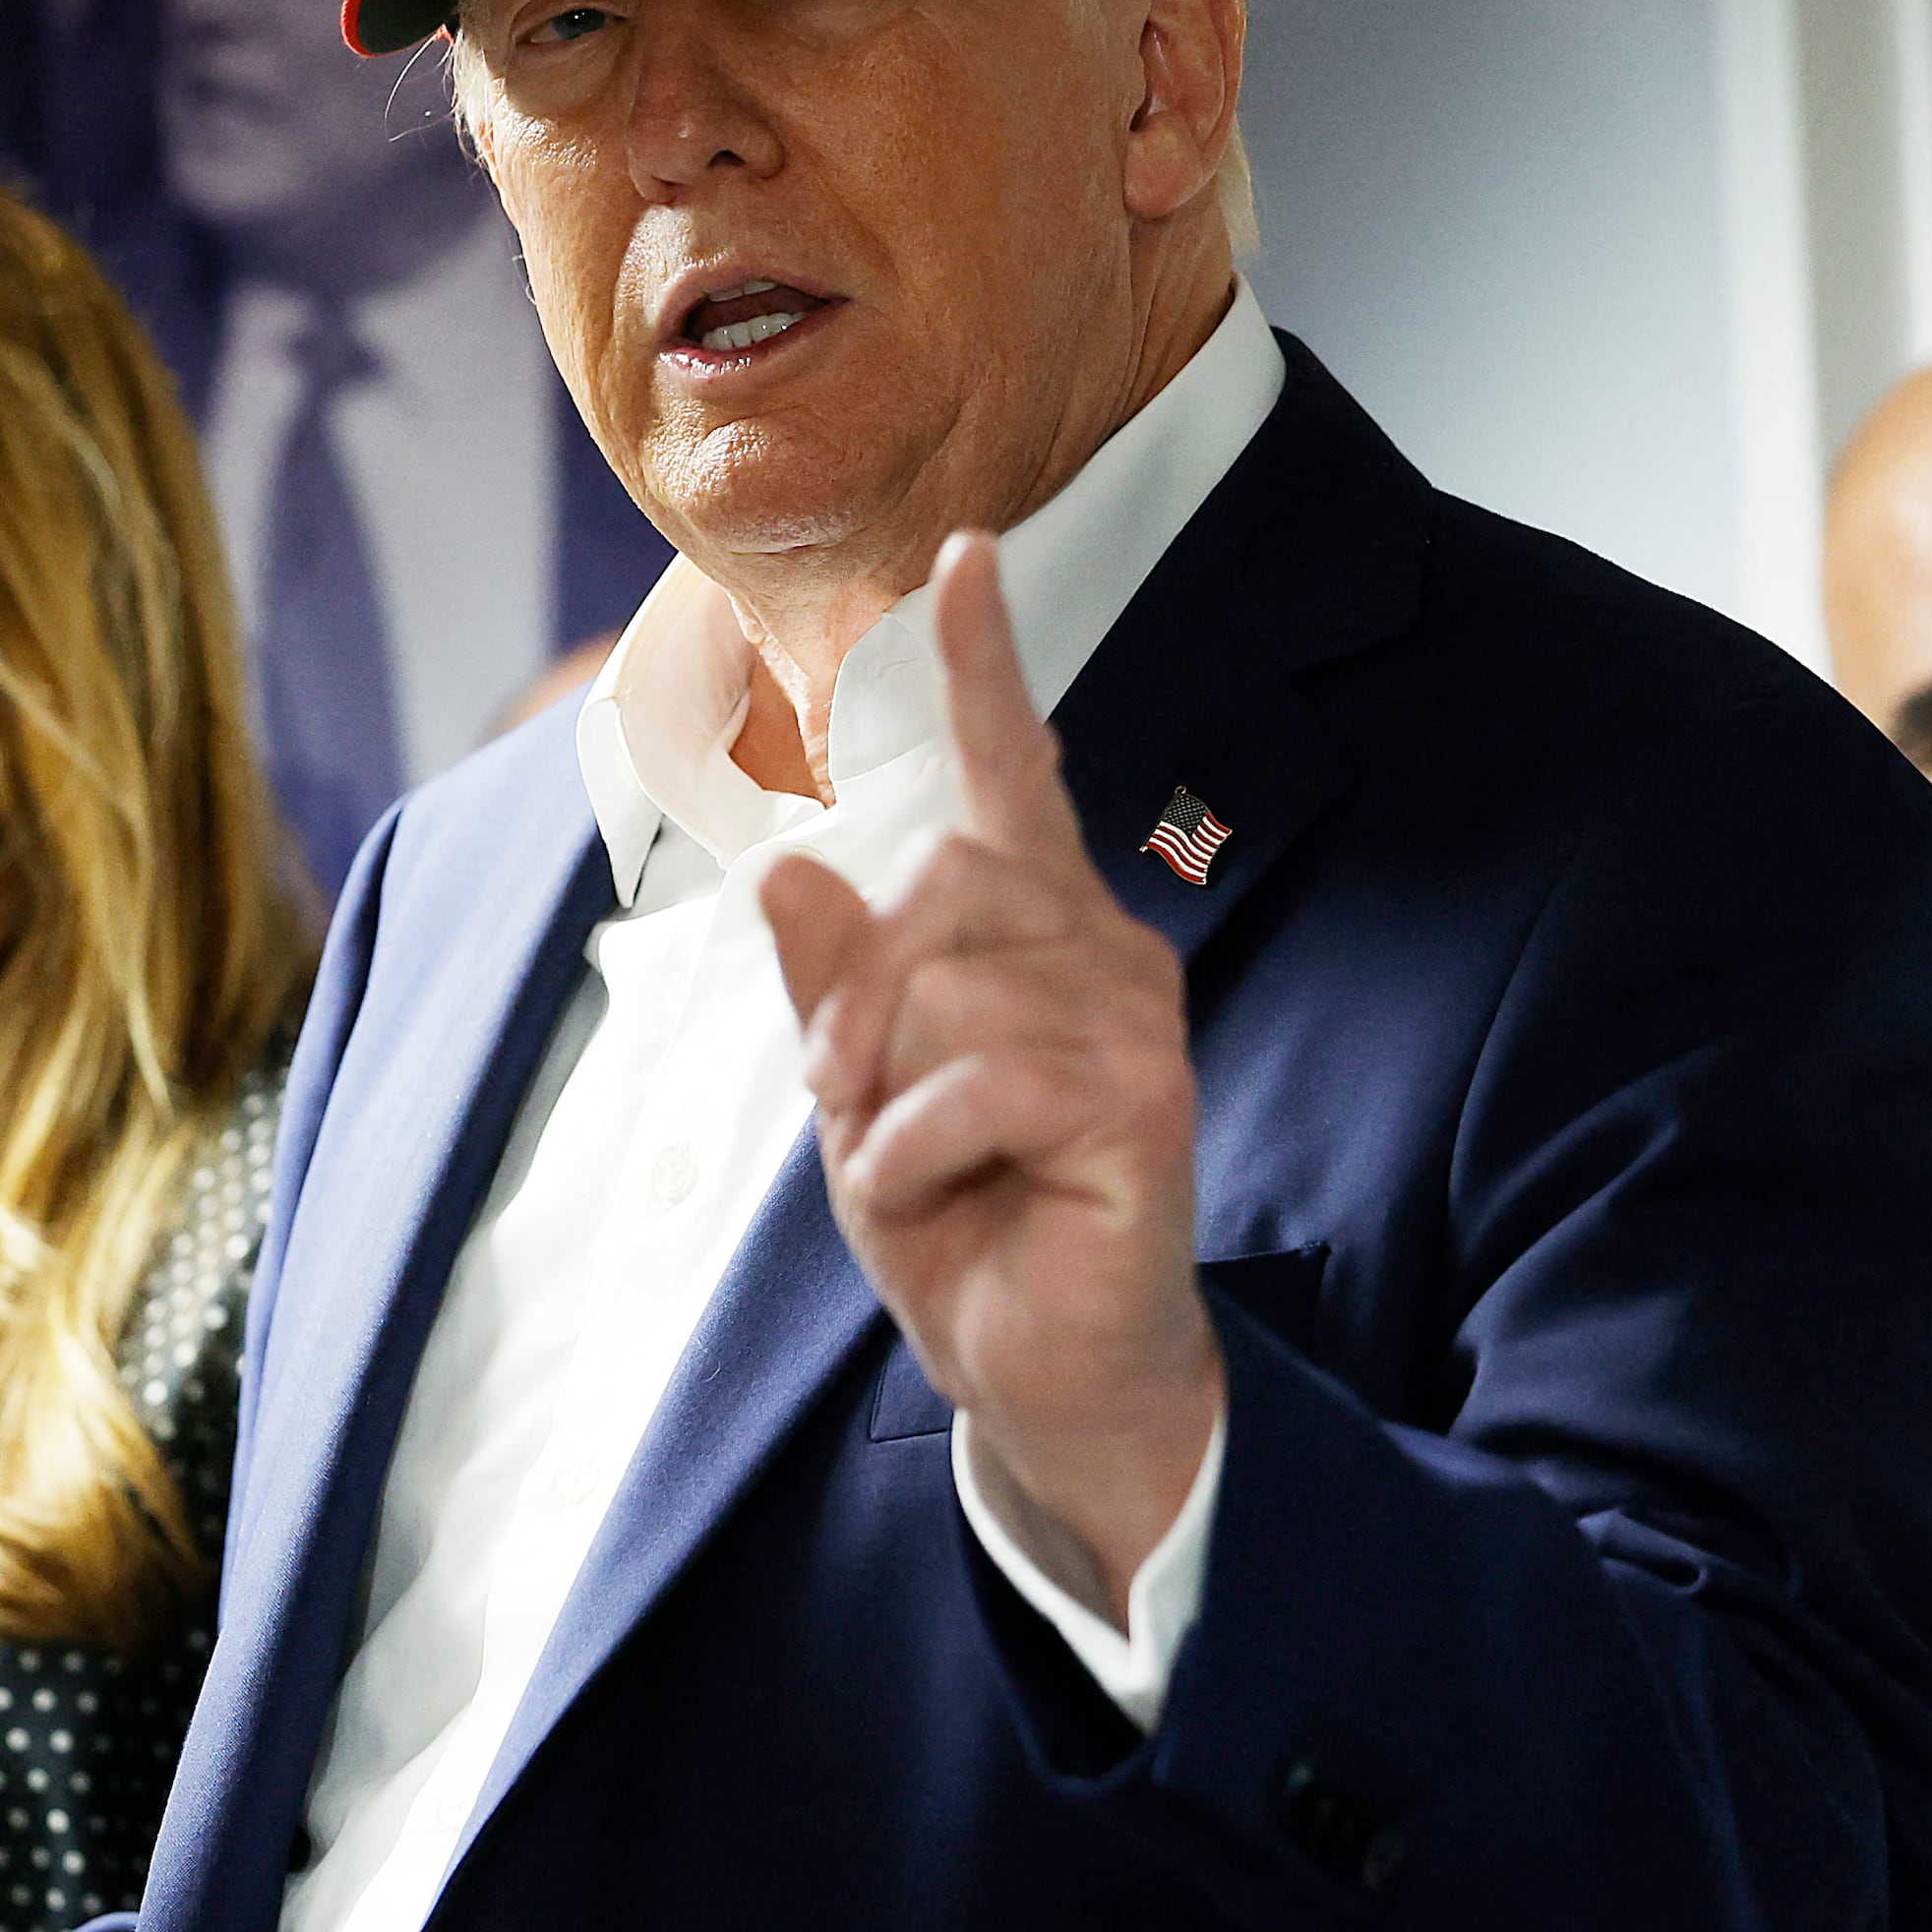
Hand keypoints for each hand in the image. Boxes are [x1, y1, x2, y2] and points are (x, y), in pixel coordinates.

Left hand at [762, 533, 1220, 1606]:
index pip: (1013, 772)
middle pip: (935, 880)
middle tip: (855, 1108)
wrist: (1043, 1374)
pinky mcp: (1142, 1098)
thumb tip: (789, 866)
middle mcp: (1102, 949)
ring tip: (923, 1168)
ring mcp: (1134, 1018)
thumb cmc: (967, 1226)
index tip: (964, 557)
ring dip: (887, 1095)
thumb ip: (832, 984)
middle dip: (857, 1000)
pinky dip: (920, 1151)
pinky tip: (956, 1196)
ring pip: (945, 983)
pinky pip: (979, 1075)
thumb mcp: (862, 1096)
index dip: (986, 663)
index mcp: (1036, 932)